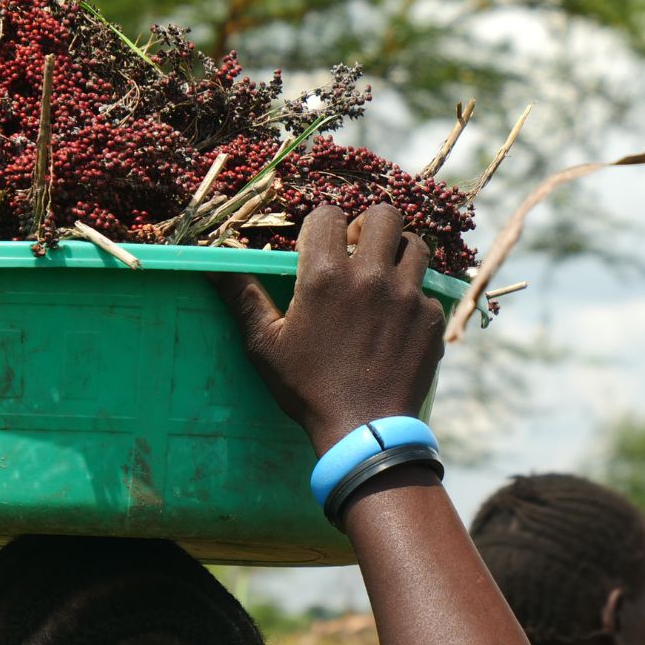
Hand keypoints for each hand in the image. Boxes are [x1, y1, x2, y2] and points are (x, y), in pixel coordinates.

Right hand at [213, 204, 445, 454]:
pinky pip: (427, 289)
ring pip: (415, 245)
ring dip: (398, 252)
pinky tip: (398, 320)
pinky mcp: (430, 318)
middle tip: (359, 252)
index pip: (328, 215)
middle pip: (384, 215)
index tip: (321, 246)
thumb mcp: (266, 346)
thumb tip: (213, 268)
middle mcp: (371, 276)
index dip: (322, 225)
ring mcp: (407, 295)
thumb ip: (244, 300)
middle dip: (368, 226)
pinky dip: (414, 297)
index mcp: (325, 276)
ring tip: (385, 275)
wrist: (364, 430)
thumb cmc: (308, 388)